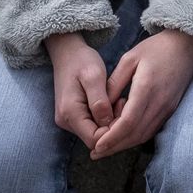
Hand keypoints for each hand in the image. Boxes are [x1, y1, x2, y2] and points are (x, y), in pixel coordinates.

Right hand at [45, 31, 113, 150]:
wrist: (67, 53)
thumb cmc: (82, 61)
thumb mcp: (94, 76)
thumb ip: (100, 101)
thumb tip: (108, 123)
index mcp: (70, 113)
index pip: (94, 140)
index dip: (113, 132)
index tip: (125, 111)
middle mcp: (66, 121)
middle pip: (95, 139)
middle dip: (113, 127)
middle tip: (124, 103)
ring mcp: (68, 120)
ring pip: (94, 133)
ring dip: (110, 122)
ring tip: (119, 101)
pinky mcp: (73, 116)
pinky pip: (92, 125)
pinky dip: (104, 118)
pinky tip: (113, 103)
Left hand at [89, 29, 192, 159]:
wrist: (186, 45)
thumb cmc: (156, 48)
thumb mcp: (129, 58)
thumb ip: (114, 83)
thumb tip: (100, 107)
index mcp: (146, 88)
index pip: (128, 122)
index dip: (111, 137)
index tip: (96, 146)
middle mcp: (159, 102)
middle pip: (135, 134)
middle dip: (114, 146)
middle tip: (96, 153)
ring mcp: (167, 107)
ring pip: (144, 134)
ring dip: (124, 144)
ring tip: (106, 148)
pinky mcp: (170, 109)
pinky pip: (152, 129)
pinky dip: (136, 136)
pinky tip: (124, 136)